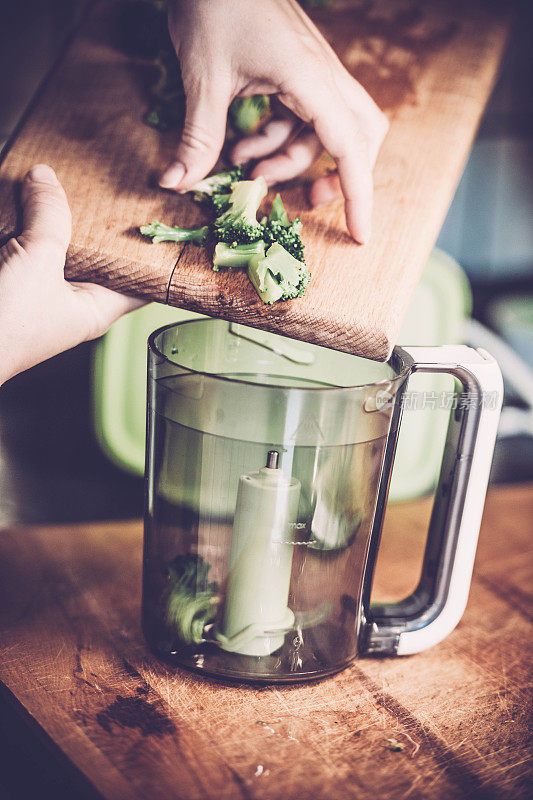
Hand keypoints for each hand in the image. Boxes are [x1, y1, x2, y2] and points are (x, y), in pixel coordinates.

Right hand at [0, 164, 142, 385]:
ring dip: (59, 218)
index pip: (142, 281)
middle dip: (101, 223)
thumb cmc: (7, 326)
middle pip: (99, 255)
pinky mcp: (13, 280)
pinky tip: (25, 197)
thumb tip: (45, 177)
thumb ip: (48, 216)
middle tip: (114, 186)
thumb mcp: (39, 260)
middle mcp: (74, 300)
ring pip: (60, 247)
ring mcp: (42, 290)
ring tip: (69, 180)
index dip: (155, 253)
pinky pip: (27, 247)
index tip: (165, 221)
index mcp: (98, 307)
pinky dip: (26, 224)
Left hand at [160, 0, 387, 242]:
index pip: (350, 147)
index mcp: (311, 79)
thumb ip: (198, 137)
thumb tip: (175, 184)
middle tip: (306, 203)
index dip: (359, 195)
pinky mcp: (297, 69)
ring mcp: (313, 71)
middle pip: (359, 137)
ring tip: (250, 173)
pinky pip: (303, 115)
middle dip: (338, 177)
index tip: (360, 235)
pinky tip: (243, 147)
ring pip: (328, 129)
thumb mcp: (203, 78)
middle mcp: (323, 75)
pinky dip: (280, 138)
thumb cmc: (213, 5)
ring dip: (294, 159)